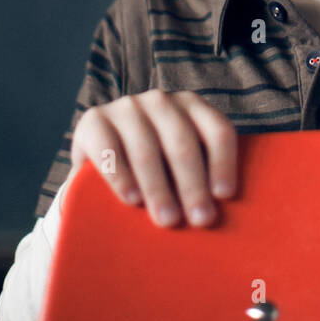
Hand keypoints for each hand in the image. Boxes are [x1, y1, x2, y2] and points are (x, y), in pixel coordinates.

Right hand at [69, 89, 237, 227]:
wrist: (101, 162)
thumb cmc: (155, 171)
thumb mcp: (180, 166)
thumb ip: (202, 176)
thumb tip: (226, 214)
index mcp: (191, 106)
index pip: (217, 130)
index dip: (223, 162)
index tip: (225, 196)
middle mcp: (160, 101)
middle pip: (183, 142)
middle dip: (193, 185)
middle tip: (200, 219)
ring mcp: (125, 107)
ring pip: (147, 149)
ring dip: (159, 188)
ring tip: (169, 220)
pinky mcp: (93, 120)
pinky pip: (110, 149)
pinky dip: (122, 176)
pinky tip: (132, 200)